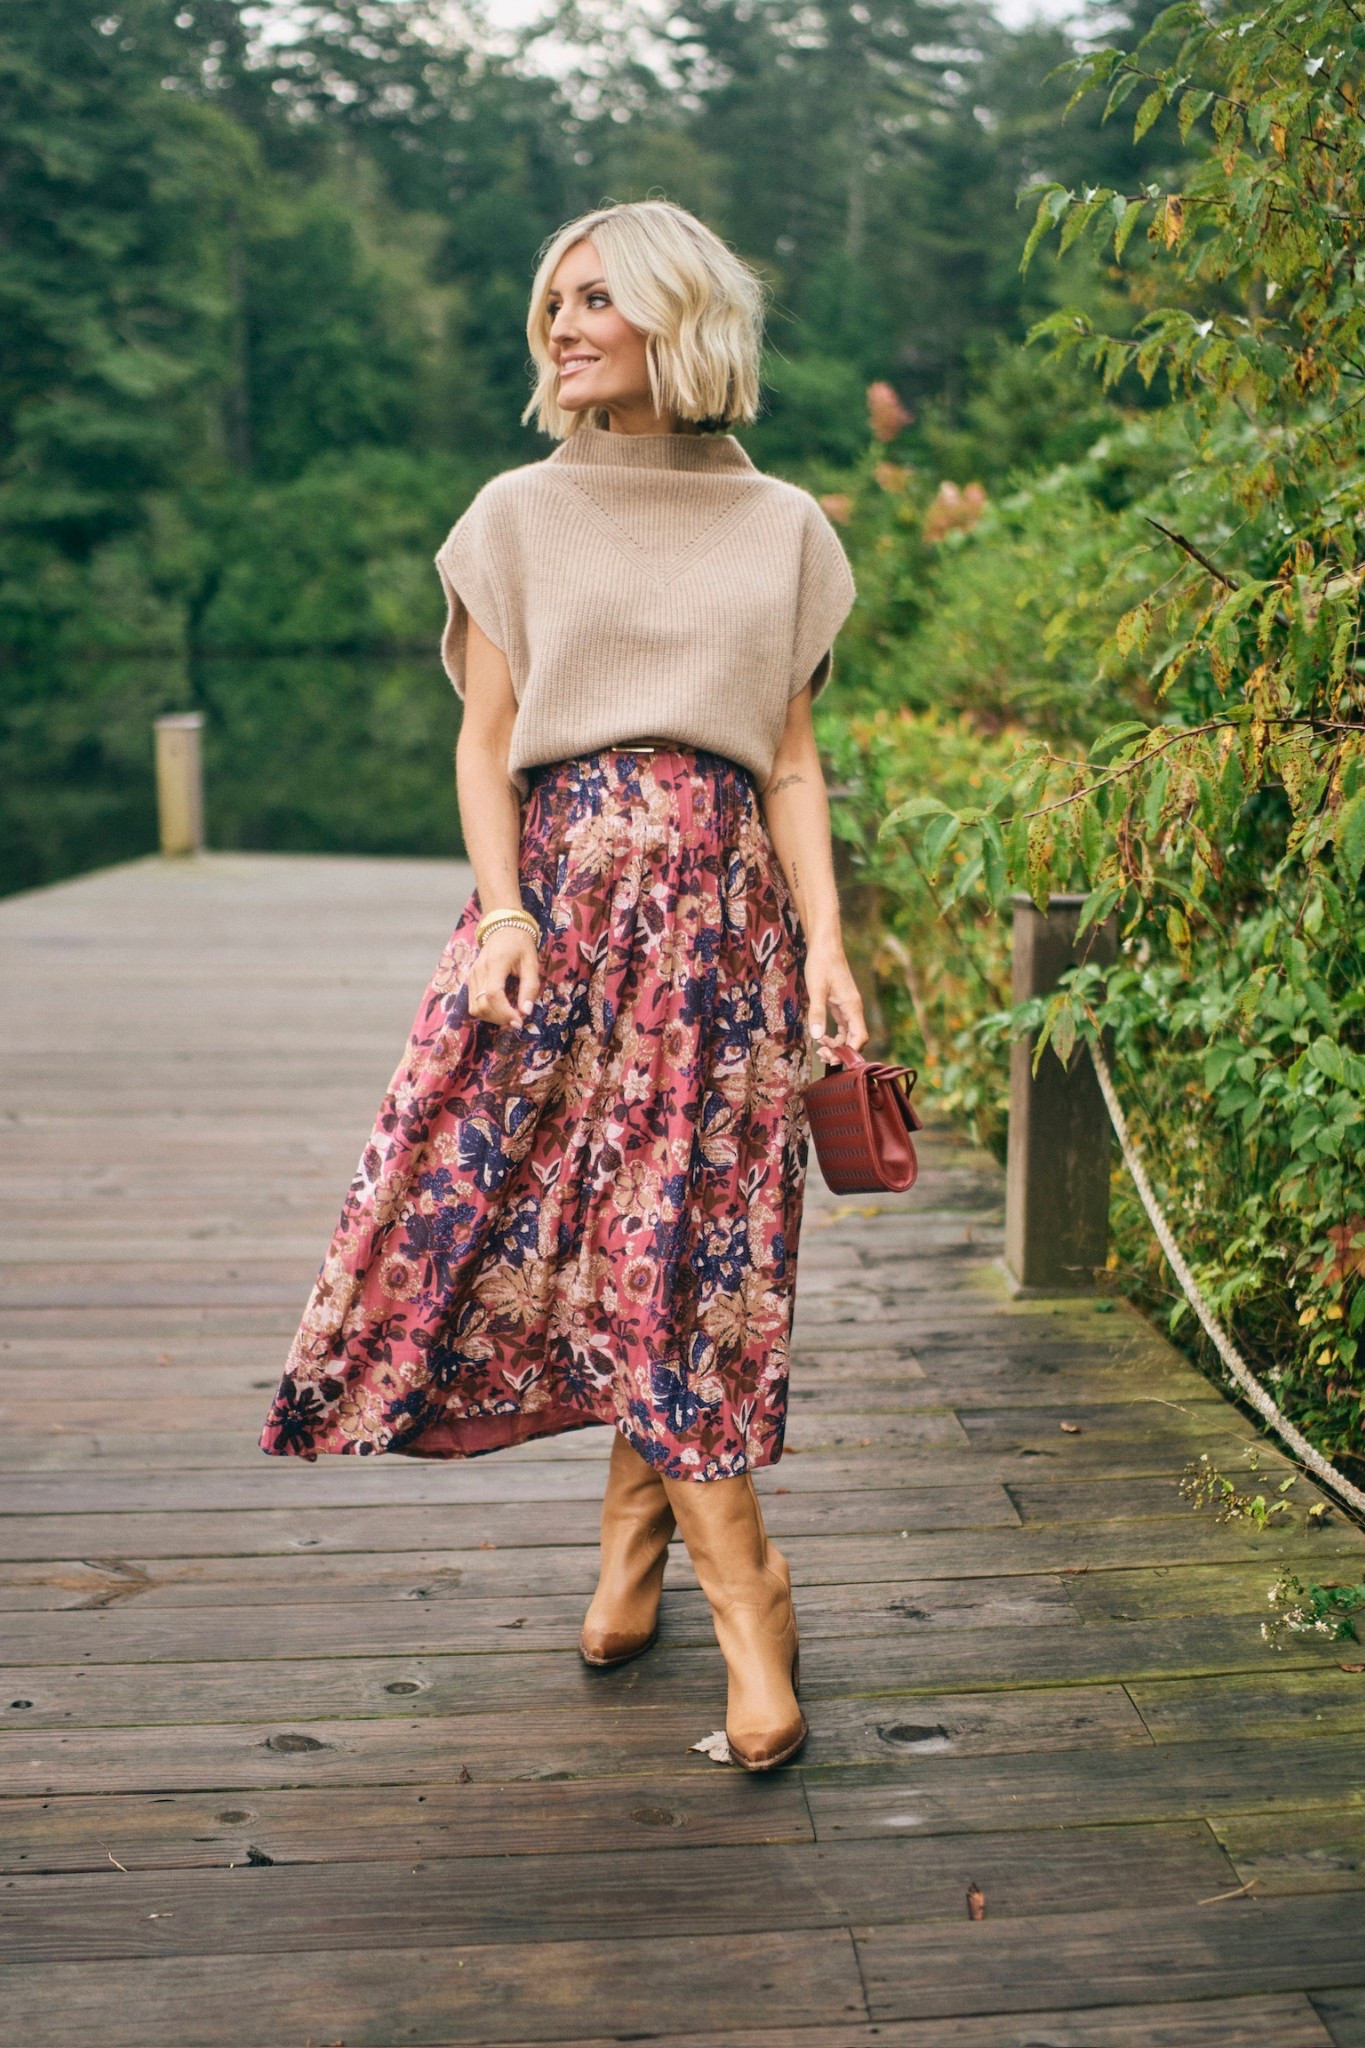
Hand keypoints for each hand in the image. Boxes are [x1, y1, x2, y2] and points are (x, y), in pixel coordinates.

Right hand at [467, 927, 540, 1030]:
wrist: (504, 929)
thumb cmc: (520, 945)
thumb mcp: (531, 963)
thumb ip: (530, 987)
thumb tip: (526, 1012)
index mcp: (495, 963)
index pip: (493, 994)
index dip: (505, 1012)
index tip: (519, 1021)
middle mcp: (478, 970)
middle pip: (482, 1004)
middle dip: (500, 1018)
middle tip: (518, 1019)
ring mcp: (472, 975)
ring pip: (475, 1007)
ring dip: (492, 1017)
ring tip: (509, 1015)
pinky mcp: (470, 980)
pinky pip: (473, 1003)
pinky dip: (486, 1012)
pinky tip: (500, 1009)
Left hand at [805, 942, 867, 1062]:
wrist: (824, 946)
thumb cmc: (821, 964)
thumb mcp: (816, 989)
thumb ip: (817, 1013)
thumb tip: (817, 1037)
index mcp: (852, 1006)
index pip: (860, 1037)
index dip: (850, 1052)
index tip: (832, 1057)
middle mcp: (854, 1008)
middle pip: (855, 1039)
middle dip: (841, 1051)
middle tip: (822, 1055)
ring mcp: (848, 1007)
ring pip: (849, 1034)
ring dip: (837, 1045)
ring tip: (820, 1049)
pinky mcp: (841, 1004)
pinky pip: (843, 1026)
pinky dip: (835, 1035)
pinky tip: (822, 1037)